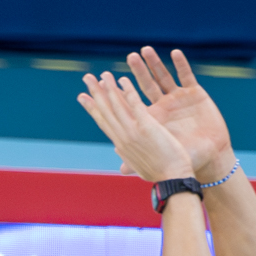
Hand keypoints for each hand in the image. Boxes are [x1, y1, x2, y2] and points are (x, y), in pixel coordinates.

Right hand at [77, 70, 194, 183]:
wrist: (173, 181)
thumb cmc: (159, 175)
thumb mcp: (138, 165)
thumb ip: (127, 156)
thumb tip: (118, 154)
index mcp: (121, 145)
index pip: (103, 122)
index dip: (92, 108)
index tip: (82, 97)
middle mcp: (123, 136)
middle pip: (105, 110)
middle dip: (95, 93)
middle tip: (87, 78)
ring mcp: (133, 131)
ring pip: (116, 105)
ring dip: (108, 88)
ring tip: (103, 74)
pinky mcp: (146, 127)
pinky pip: (135, 104)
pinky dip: (127, 91)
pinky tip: (122, 79)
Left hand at [126, 47, 233, 179]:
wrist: (212, 157)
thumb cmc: (186, 158)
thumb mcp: (162, 156)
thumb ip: (141, 159)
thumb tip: (121, 170)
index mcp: (152, 117)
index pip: (132, 100)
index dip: (120, 89)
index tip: (107, 78)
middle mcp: (163, 105)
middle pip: (146, 84)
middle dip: (138, 71)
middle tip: (129, 57)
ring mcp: (178, 98)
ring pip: (164, 76)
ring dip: (155, 64)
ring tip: (145, 50)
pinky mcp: (195, 94)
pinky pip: (187, 76)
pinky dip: (181, 65)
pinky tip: (175, 53)